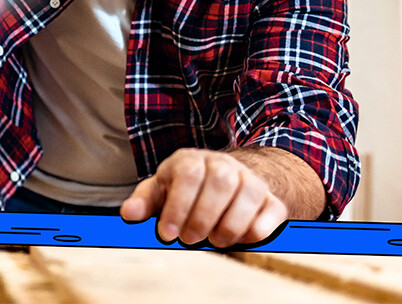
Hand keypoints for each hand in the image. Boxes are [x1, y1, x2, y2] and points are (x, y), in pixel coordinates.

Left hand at [119, 148, 287, 247]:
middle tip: (190, 239)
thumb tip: (129, 213)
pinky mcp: (270, 199)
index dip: (178, 206)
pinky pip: (272, 211)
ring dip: (230, 224)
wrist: (227, 183)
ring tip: (215, 241)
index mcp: (191, 161)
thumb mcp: (161, 191)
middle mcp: (223, 165)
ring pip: (248, 194)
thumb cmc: (186, 190)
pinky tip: (241, 238)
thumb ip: (145, 201)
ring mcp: (249, 180)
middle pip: (220, 181)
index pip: (188, 174)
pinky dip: (258, 229)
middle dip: (203, 216)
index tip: (168, 234)